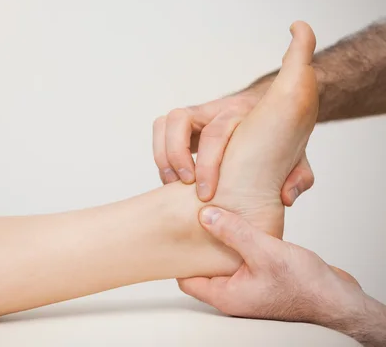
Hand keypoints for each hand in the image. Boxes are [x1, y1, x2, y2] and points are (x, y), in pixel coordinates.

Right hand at [153, 84, 314, 205]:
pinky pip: (161, 129)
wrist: (275, 110)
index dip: (208, 164)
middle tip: (185, 186)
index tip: (207, 194)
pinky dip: (161, 153)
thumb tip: (285, 197)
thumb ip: (298, 175)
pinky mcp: (186, 125)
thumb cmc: (281, 137)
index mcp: (242, 114)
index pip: (216, 133)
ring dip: (163, 154)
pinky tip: (172, 180)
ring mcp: (198, 115)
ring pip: (167, 121)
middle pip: (183, 120)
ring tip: (171, 183)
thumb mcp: (296, 155)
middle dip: (178, 157)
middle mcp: (217, 109)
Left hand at [177, 206, 365, 325]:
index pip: (187, 280)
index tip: (175, 233)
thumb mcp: (264, 252)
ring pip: (222, 261)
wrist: (338, 300)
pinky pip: (240, 258)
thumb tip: (205, 215)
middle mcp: (233, 294)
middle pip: (202, 268)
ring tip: (212, 215)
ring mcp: (247, 287)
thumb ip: (233, 232)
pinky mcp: (262, 278)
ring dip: (219, 241)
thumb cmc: (305, 287)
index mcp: (226, 295)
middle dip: (197, 245)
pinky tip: (238, 223)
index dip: (179, 257)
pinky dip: (236, 243)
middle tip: (190, 219)